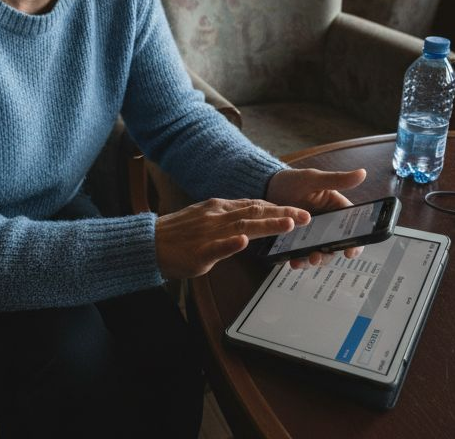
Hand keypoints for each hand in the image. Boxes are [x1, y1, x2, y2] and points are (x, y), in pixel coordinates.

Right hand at [155, 198, 308, 279]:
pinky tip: (244, 241)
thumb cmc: (177, 235)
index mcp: (219, 207)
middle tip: (306, 216)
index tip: (299, 210)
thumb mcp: (205, 219)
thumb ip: (227, 220)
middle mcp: (217, 215)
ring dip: (267, 223)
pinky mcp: (199, 250)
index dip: (278, 207)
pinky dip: (231, 243)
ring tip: (289, 224)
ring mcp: (209, 232)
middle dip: (283, 213)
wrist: (149, 243)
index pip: (255, 205)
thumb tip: (249, 224)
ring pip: (243, 225)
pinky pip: (217, 246)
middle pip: (255, 211)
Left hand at [266, 167, 367, 269]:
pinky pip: (301, 254)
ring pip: (319, 253)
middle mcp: (327, 226)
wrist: (266, 188)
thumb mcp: (313, 179)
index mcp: (336, 210)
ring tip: (300, 261)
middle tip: (316, 257)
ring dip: (312, 260)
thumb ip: (337, 180)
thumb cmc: (293, 181)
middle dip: (328, 255)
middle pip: (335, 246)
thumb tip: (363, 173)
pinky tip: (291, 261)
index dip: (355, 243)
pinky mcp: (297, 242)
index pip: (352, 229)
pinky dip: (298, 259)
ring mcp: (312, 235)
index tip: (350, 252)